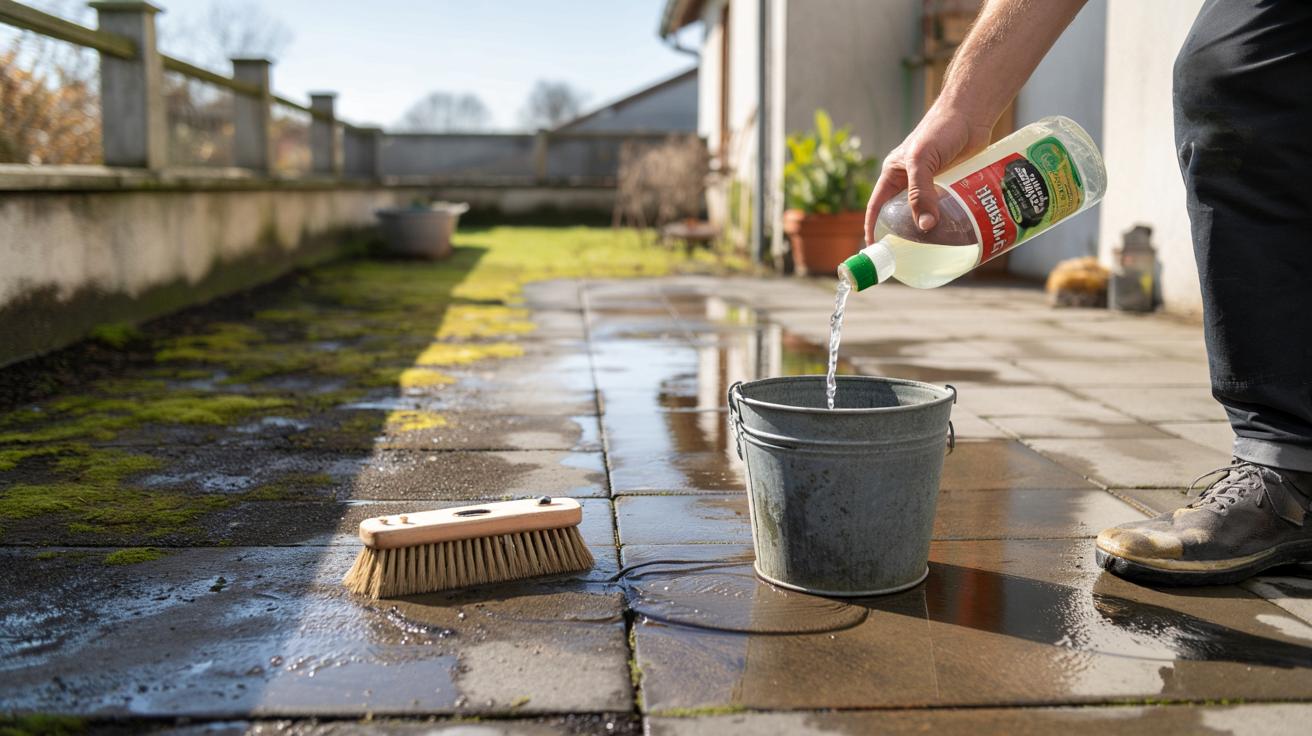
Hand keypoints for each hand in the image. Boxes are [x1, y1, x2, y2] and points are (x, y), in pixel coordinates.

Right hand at [864, 107, 993, 242]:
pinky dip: (951, 221)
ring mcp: (933, 185)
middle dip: (904, 235)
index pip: (876, 207)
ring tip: (935, 251)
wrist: (971, 113)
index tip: (874, 250)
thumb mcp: (921, 161)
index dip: (873, 228)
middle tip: (908, 257)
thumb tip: (925, 226)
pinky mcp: (953, 185)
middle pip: (902, 215)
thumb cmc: (939, 129)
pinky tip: (957, 234)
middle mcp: (910, 182)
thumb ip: (920, 192)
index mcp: (893, 175)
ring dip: (931, 230)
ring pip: (928, 214)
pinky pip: (949, 208)